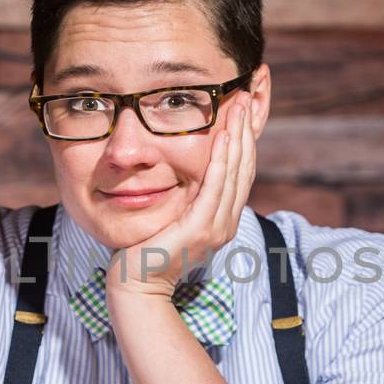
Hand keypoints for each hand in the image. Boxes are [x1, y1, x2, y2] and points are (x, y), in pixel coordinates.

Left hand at [108, 95, 256, 300]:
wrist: (135, 284)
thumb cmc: (146, 250)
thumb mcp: (172, 216)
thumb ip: (185, 197)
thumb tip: (185, 173)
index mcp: (222, 219)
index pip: (241, 173)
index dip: (245, 141)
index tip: (243, 111)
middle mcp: (226, 222)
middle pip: (245, 169)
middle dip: (246, 131)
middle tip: (247, 98)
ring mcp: (217, 228)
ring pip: (235, 174)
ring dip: (238, 139)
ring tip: (238, 110)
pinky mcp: (201, 229)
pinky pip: (216, 188)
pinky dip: (222, 160)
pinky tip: (223, 137)